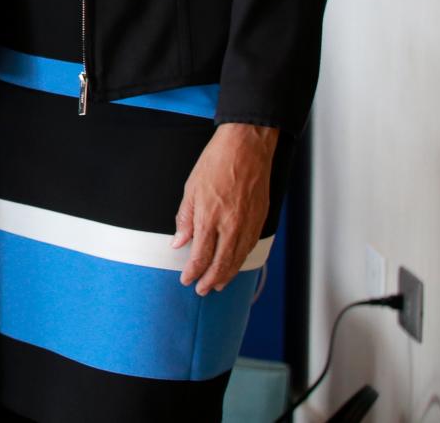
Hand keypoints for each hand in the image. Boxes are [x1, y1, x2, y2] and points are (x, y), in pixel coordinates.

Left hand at [172, 122, 279, 294]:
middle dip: (210, 280)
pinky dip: (241, 260)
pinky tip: (234, 264)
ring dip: (227, 275)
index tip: (186, 280)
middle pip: (221, 264)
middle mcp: (230, 226)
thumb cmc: (216, 164)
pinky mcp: (260, 220)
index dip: (193, 272)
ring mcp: (248, 224)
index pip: (200, 256)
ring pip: (237, 259)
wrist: (246, 149)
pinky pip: (249, 247)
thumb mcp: (190, 189)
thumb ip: (185, 219)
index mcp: (209, 218)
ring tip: (218, 284)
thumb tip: (179, 243)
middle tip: (202, 290)